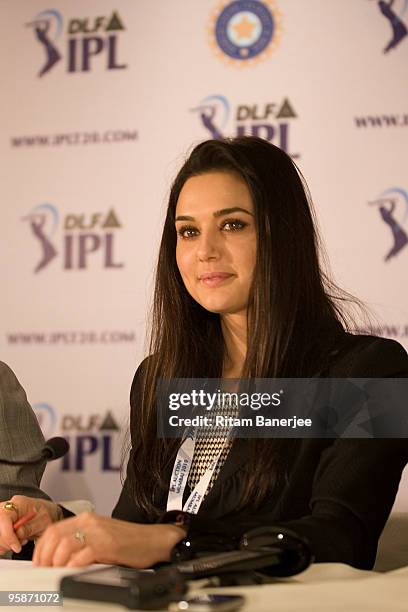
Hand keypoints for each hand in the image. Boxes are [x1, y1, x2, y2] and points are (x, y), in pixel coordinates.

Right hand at [0, 495, 60, 554]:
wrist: (46, 513)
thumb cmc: (45, 514)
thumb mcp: (43, 520)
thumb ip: (30, 527)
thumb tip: (17, 533)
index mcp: (17, 503)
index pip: (4, 517)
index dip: (8, 535)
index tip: (16, 546)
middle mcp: (6, 509)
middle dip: (7, 541)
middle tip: (19, 545)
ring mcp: (2, 518)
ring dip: (6, 544)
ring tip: (19, 541)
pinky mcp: (2, 528)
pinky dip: (5, 545)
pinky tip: (15, 542)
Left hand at [32, 513, 184, 566]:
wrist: (154, 540)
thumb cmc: (129, 542)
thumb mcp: (101, 536)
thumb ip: (82, 541)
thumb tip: (58, 557)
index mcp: (87, 518)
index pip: (54, 529)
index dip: (41, 548)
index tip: (39, 562)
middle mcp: (90, 521)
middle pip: (55, 536)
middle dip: (45, 556)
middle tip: (45, 570)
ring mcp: (99, 532)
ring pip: (65, 544)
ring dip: (57, 562)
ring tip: (57, 572)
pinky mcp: (108, 544)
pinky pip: (83, 554)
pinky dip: (73, 565)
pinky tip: (72, 571)